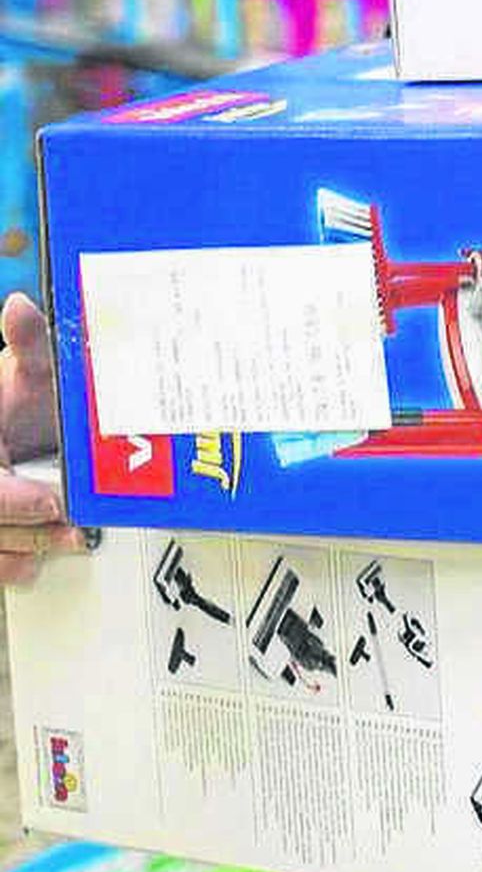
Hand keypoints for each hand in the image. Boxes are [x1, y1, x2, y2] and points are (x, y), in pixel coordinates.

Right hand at [0, 291, 78, 591]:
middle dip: (35, 529)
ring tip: (73, 538)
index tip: (52, 499)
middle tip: (76, 529)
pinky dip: (19, 564)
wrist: (23, 423)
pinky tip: (42, 556)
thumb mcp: (31, 369)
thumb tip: (19, 307)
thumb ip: (30, 343)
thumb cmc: (25, 400)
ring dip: (32, 548)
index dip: (15, 499)